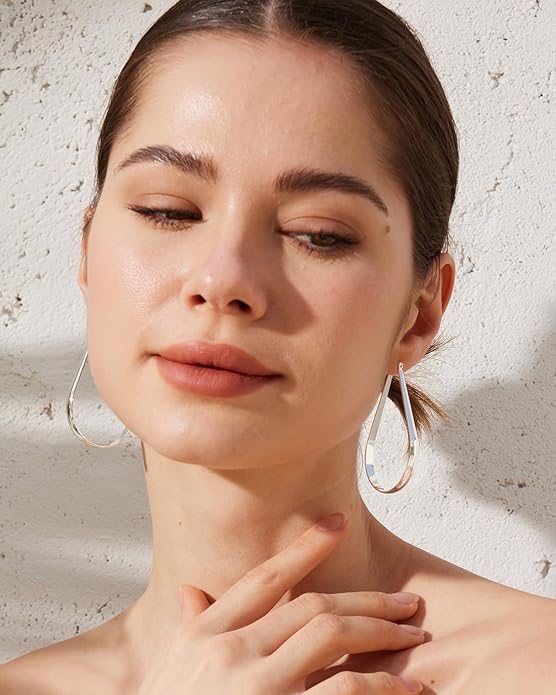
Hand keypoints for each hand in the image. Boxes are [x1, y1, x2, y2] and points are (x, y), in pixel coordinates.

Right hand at [137, 512, 424, 693]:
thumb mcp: (169, 672)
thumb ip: (190, 629)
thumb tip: (192, 592)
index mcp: (206, 633)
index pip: (265, 577)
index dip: (305, 548)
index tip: (337, 525)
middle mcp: (232, 651)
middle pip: (314, 605)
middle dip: (368, 599)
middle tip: (406, 601)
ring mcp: (258, 686)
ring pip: (334, 635)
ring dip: (382, 631)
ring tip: (413, 634)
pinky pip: (346, 690)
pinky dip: (384, 685)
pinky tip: (409, 687)